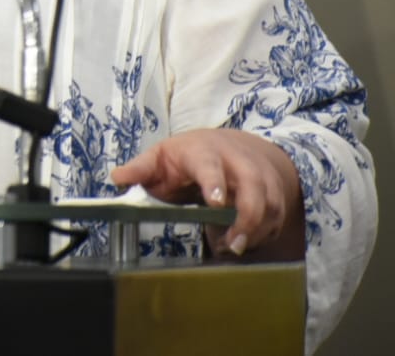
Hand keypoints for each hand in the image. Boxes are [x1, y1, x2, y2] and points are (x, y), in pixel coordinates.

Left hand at [109, 128, 303, 260]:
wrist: (234, 145)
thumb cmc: (191, 154)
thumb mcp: (162, 156)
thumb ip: (141, 169)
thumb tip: (117, 177)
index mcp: (205, 152)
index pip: (211, 165)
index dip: (215, 182)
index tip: (216, 202)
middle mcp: (238, 162)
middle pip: (254, 185)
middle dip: (248, 215)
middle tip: (233, 243)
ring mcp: (261, 177)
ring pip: (271, 203)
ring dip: (257, 230)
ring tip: (235, 249)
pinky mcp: (274, 194)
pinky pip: (278, 218)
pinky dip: (265, 234)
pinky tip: (247, 245)